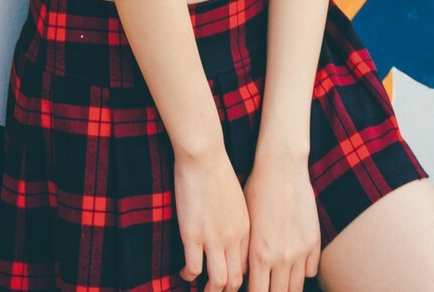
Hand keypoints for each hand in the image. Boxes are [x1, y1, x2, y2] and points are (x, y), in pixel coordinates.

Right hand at [175, 146, 249, 291]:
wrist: (204, 154)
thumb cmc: (217, 170)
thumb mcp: (237, 198)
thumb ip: (237, 221)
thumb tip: (231, 236)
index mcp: (246, 228)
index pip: (248, 267)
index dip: (239, 279)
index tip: (228, 280)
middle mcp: (233, 238)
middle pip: (237, 280)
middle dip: (227, 291)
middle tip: (216, 290)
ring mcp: (213, 238)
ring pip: (218, 281)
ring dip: (211, 290)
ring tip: (202, 289)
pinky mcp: (193, 235)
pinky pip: (194, 269)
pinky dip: (189, 276)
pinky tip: (185, 273)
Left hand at [242, 150, 319, 291]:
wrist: (281, 167)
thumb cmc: (257, 191)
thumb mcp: (246, 224)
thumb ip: (248, 254)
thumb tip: (248, 275)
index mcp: (260, 255)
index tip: (254, 290)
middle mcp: (281, 258)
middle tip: (268, 287)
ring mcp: (300, 251)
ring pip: (296, 288)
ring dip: (287, 288)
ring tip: (281, 283)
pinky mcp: (314, 241)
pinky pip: (311, 271)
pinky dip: (303, 272)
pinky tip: (295, 266)